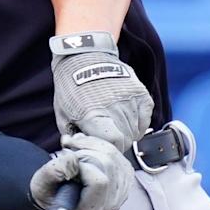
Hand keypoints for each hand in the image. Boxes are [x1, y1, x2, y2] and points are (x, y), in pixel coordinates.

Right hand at [30, 134, 132, 209]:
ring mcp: (121, 190)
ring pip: (112, 153)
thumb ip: (53, 173)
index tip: (68, 163)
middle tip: (68, 156)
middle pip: (108, 164)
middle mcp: (111, 204)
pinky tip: (84, 151)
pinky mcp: (125, 176)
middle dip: (84, 152)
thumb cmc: (49, 191)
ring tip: (73, 151)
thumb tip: (72, 159)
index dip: (82, 164)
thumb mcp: (41, 184)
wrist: (57, 191)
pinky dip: (98, 144)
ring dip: (90, 145)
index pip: (99, 182)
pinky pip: (116, 150)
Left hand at [51, 33, 152, 152]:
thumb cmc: (72, 89)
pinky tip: (128, 120)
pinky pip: (145, 119)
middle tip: (109, 137)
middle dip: (118, 142)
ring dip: (128, 133)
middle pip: (126, 139)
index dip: (110, 148)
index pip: (113, 142)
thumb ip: (74, 135)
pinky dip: (139, 123)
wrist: (84, 58)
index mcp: (93, 114)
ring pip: (136, 131)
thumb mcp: (64, 114)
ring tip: (116, 126)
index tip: (104, 147)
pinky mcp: (140, 93)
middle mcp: (114, 107)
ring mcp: (130, 99)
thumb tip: (82, 151)